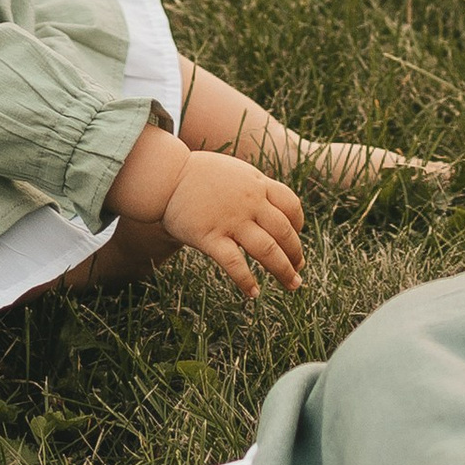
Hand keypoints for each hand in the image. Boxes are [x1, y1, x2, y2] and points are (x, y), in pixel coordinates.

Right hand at [161, 149, 304, 298]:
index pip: (291, 205)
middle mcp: (249, 202)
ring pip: (267, 250)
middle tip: (298, 270)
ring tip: (292, 285)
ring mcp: (231, 220)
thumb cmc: (198, 173)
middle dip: (295, 254)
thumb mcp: (234, 171)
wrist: (165, 174)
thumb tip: (269, 205)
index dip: (298, 224)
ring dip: (283, 270)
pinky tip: (253, 293)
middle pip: (284, 232)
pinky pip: (235, 264)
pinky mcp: (210, 236)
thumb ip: (253, 187)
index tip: (297, 236)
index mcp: (257, 183)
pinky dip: (246, 281)